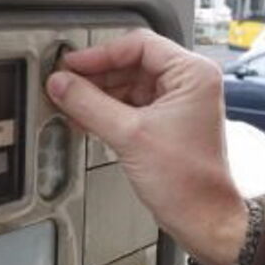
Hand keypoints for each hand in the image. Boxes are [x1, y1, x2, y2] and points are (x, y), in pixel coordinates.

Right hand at [46, 29, 246, 264]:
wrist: (203, 219)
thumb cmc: (188, 182)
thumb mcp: (129, 135)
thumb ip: (89, 104)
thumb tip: (61, 83)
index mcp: (193, 73)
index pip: (139, 45)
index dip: (100, 54)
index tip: (72, 65)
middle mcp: (190, 82)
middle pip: (132, 63)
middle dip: (97, 76)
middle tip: (65, 85)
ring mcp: (180, 102)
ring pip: (130, 84)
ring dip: (99, 95)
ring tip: (70, 104)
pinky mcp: (169, 122)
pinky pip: (133, 105)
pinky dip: (109, 110)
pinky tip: (86, 118)